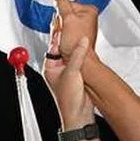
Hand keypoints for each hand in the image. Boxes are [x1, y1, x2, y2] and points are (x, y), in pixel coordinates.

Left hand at [44, 0, 95, 125]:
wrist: (80, 117)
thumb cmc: (69, 101)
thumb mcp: (72, 73)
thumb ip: (77, 55)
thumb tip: (81, 41)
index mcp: (50, 69)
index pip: (53, 47)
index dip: (58, 35)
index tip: (63, 23)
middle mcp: (58, 70)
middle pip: (63, 49)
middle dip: (68, 40)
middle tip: (73, 27)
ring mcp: (68, 73)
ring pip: (73, 55)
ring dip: (77, 48)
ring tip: (82, 38)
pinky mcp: (78, 77)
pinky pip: (81, 61)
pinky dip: (84, 56)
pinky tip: (88, 52)